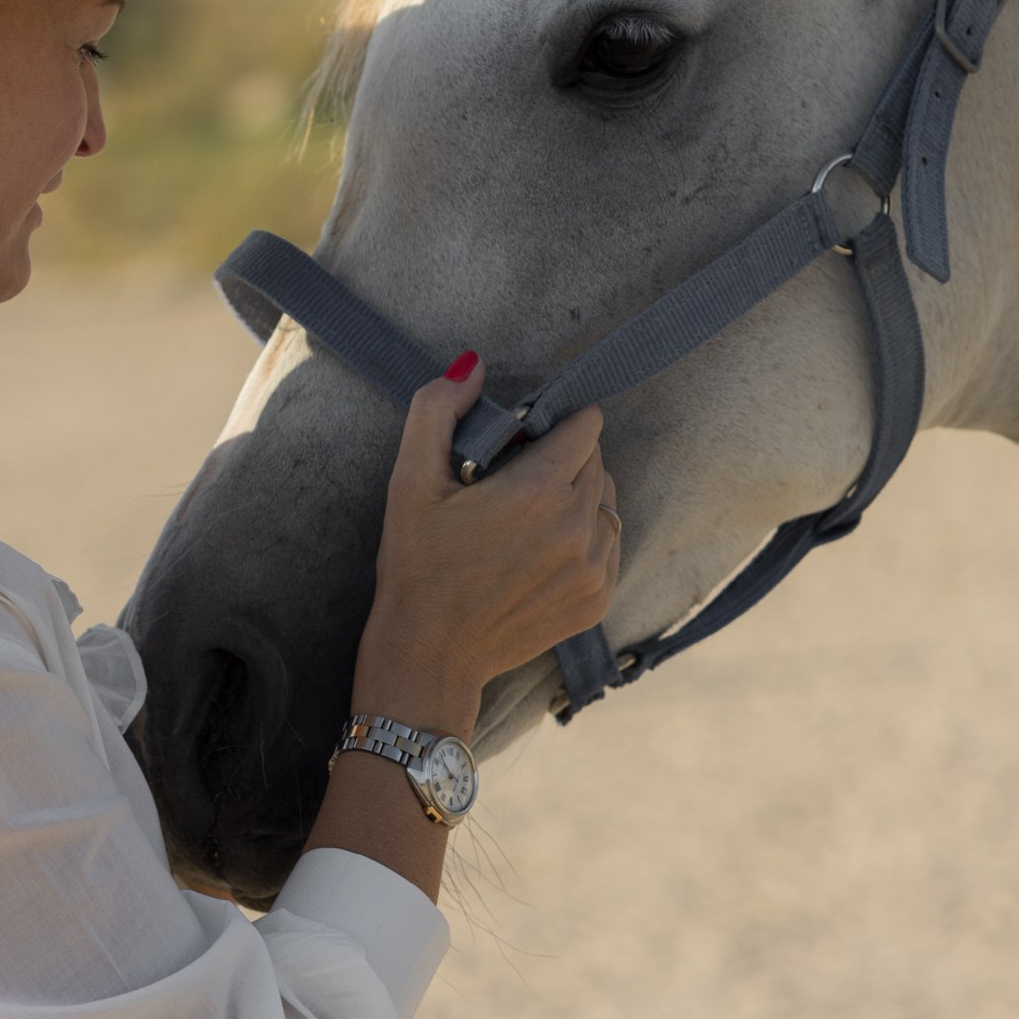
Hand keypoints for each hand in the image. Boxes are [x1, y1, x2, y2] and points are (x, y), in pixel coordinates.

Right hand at [354, 362, 619, 741]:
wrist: (429, 654)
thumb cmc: (416, 564)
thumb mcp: (409, 478)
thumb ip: (438, 408)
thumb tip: (473, 364)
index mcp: (539, 490)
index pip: (586, 425)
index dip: (554, 423)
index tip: (522, 441)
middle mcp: (578, 528)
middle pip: (597, 461)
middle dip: (564, 457)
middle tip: (515, 481)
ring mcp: (593, 569)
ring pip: (607, 502)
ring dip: (578, 496)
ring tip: (527, 518)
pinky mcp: (597, 601)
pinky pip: (609, 545)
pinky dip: (584, 538)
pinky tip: (540, 551)